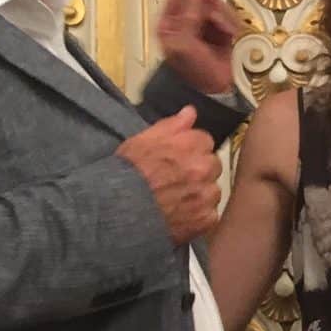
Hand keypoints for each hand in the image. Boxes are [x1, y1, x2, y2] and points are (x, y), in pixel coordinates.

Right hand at [117, 109, 219, 243]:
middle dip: (198, 170)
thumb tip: (190, 112)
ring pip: (212, 190)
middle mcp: (204, 168)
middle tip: (176, 179)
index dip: (191, 149)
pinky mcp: (206, 218)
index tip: (178, 157)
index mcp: (191, 145)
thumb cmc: (126, 172)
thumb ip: (171, 125)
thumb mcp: (142, 140)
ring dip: (200, 193)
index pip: (205, 141)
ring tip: (176, 198)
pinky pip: (210, 214)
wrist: (117, 208)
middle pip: (212, 165)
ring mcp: (207, 194)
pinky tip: (180, 214)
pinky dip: (199, 215)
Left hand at [156, 0, 239, 95]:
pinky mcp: (219, 32)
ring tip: (229, 30)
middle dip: (213, 8)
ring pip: (215, 7)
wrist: (215, 89)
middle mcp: (185, 23)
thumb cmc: (195, 72)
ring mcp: (203, 27)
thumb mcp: (185, 44)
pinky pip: (227, 18)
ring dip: (225, 16)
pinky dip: (232, 23)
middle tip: (220, 18)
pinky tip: (232, 33)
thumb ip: (187, 18)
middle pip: (200, 0)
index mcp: (169, 24)